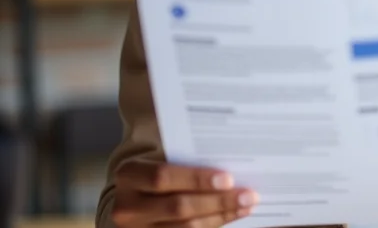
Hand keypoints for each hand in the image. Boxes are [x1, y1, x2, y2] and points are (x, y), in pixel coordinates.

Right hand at [112, 159, 257, 227]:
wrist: (129, 199)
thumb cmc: (152, 170)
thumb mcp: (158, 158)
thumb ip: (184, 158)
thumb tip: (227, 159)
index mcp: (129, 176)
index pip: (163, 177)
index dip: (196, 179)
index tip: (228, 178)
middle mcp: (127, 208)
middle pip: (178, 207)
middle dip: (218, 202)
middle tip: (248, 195)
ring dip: (220, 217)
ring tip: (245, 207)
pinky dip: (211, 227)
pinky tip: (229, 218)